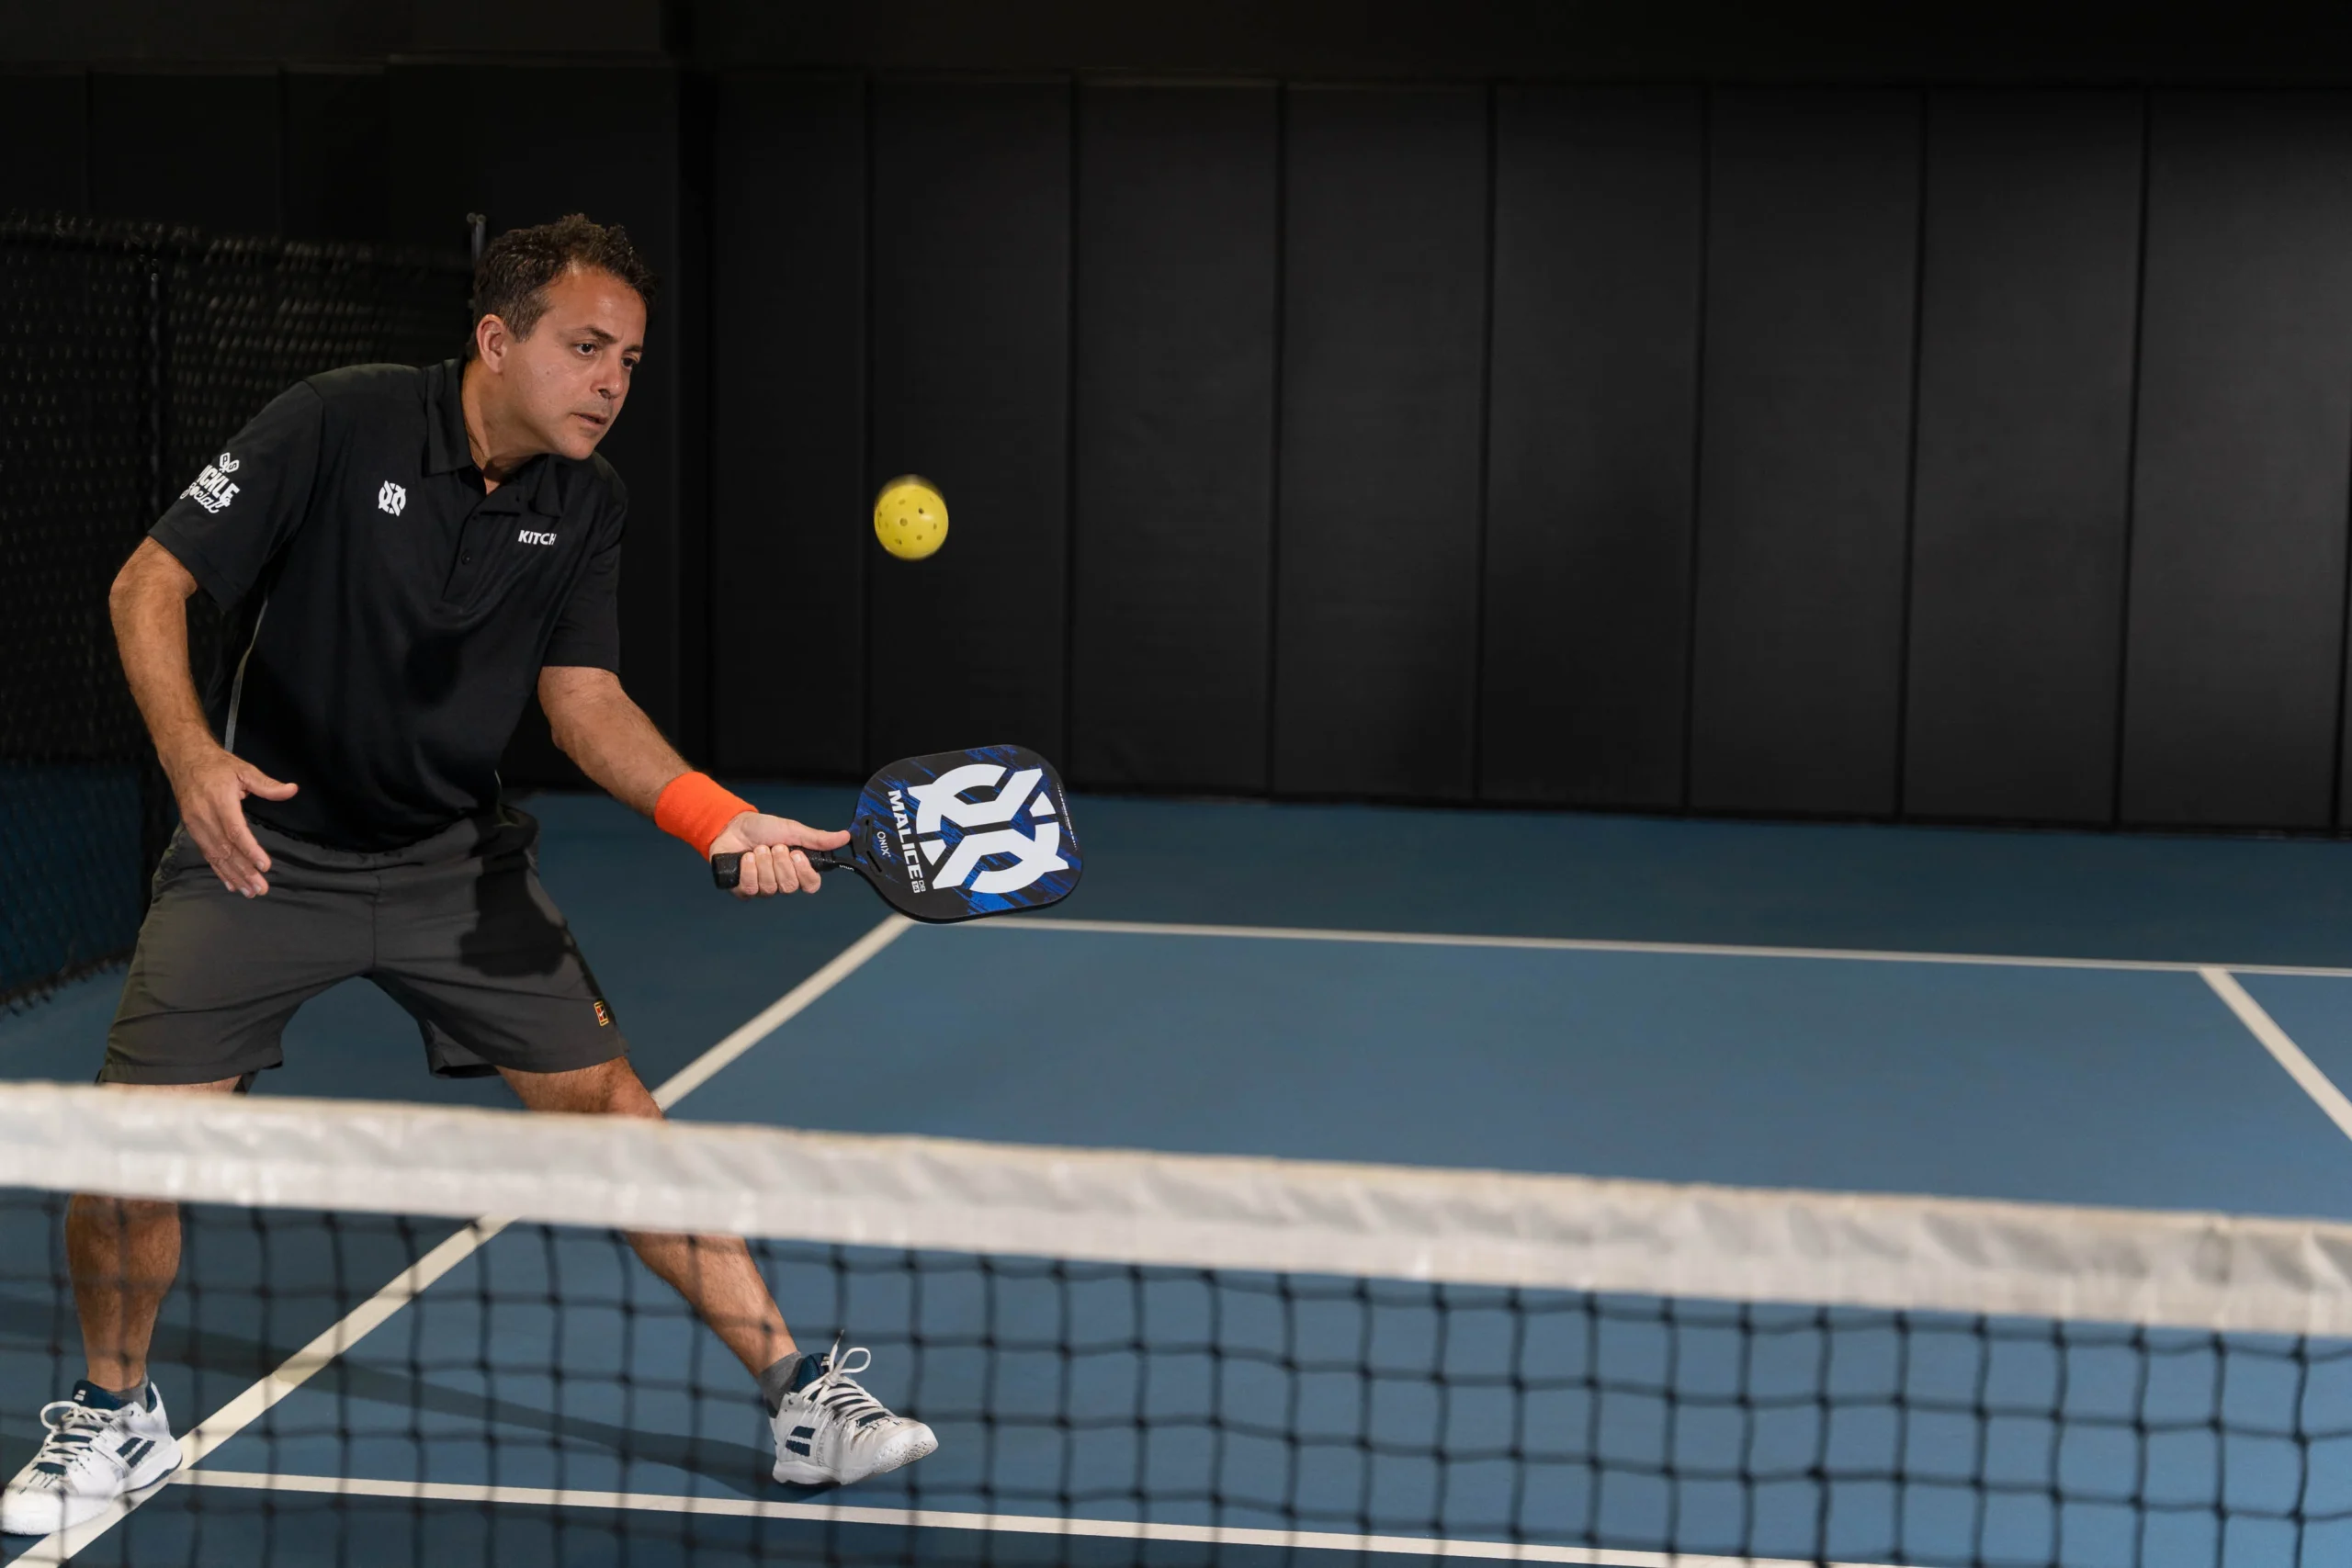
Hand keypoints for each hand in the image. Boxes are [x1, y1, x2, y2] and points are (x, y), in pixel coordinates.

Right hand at [164, 742, 298, 896]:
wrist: (184, 760)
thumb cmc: (217, 765)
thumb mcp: (244, 769)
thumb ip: (267, 784)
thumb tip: (292, 790)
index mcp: (220, 801)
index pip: (235, 831)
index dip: (250, 850)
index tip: (265, 865)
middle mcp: (205, 816)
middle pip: (226, 849)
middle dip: (244, 871)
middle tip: (261, 888)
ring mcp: (196, 825)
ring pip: (215, 855)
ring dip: (233, 875)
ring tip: (249, 892)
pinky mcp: (192, 830)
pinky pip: (206, 854)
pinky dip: (219, 870)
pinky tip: (231, 883)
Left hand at [708, 813, 849, 898]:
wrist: (732, 826)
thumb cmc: (763, 828)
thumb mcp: (792, 830)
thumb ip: (817, 838)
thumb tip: (846, 836)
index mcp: (796, 869)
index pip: (811, 885)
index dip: (805, 873)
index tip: (797, 855)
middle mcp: (781, 882)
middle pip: (790, 886)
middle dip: (780, 863)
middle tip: (774, 847)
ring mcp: (762, 888)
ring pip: (770, 887)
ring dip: (763, 863)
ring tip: (758, 849)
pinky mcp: (743, 890)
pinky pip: (751, 889)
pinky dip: (749, 870)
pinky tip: (745, 858)